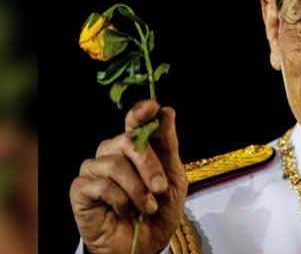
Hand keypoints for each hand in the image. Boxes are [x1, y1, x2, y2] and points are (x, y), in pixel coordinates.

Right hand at [70, 100, 187, 253]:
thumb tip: (167, 111)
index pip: (134, 121)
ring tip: (147, 207)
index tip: (152, 107)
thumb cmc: (158, 212)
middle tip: (160, 188)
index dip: (140, 112)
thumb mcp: (173, 178)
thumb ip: (168, 146)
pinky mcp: (80, 189)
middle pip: (127, 140)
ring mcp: (95, 169)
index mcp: (136, 147)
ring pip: (115, 164)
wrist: (145, 246)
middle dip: (149, 165)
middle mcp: (112, 153)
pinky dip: (120, 200)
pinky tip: (124, 211)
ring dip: (137, 189)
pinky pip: (101, 185)